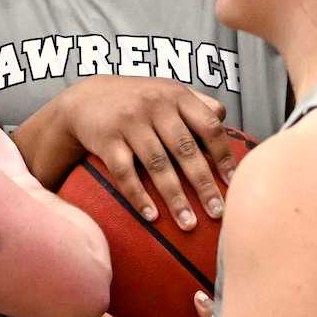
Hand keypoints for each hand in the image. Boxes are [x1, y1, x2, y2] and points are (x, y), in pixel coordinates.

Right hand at [57, 76, 232, 231]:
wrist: (84, 98)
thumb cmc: (136, 100)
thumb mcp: (166, 91)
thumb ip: (196, 102)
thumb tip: (225, 121)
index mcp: (176, 95)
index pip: (209, 125)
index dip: (223, 155)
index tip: (232, 184)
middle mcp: (154, 106)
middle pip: (185, 149)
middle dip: (203, 185)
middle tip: (217, 213)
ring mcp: (129, 122)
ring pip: (157, 165)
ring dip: (175, 198)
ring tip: (188, 224)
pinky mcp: (106, 139)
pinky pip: (124, 173)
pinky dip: (138, 196)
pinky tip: (152, 216)